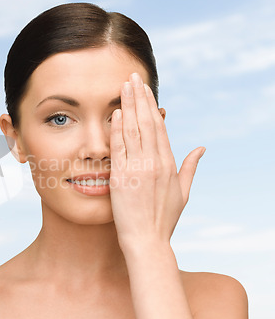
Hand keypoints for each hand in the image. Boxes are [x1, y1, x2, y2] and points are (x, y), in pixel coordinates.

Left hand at [109, 72, 204, 250]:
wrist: (147, 241)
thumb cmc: (164, 219)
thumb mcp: (183, 192)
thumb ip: (191, 167)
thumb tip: (201, 148)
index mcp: (168, 164)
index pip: (159, 127)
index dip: (151, 106)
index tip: (145, 90)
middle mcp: (155, 162)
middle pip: (146, 123)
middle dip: (139, 98)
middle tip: (132, 77)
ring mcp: (138, 169)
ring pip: (133, 131)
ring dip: (128, 106)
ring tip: (123, 87)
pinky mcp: (121, 177)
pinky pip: (119, 149)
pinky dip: (117, 130)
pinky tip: (116, 113)